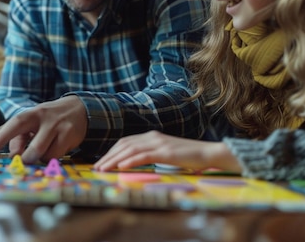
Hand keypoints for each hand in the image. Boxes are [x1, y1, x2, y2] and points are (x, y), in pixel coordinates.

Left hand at [0, 95, 87, 163]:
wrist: (79, 108)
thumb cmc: (48, 119)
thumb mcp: (31, 123)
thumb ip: (18, 138)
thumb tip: (13, 157)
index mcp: (30, 114)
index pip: (11, 126)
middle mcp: (44, 118)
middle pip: (32, 146)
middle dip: (24, 160)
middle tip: (20, 163)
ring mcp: (58, 127)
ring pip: (43, 154)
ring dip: (37, 160)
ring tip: (39, 154)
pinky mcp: (70, 135)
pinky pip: (55, 155)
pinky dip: (50, 158)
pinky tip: (54, 150)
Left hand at [93, 130, 241, 172]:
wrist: (209, 153)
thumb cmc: (188, 156)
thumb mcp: (165, 154)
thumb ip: (150, 155)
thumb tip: (132, 163)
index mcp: (151, 136)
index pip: (125, 142)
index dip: (111, 152)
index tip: (100, 162)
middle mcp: (153, 137)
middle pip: (124, 145)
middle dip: (108, 156)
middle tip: (96, 167)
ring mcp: (159, 143)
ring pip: (131, 150)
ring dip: (115, 159)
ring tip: (104, 168)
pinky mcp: (166, 152)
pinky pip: (144, 156)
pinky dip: (131, 161)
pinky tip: (122, 167)